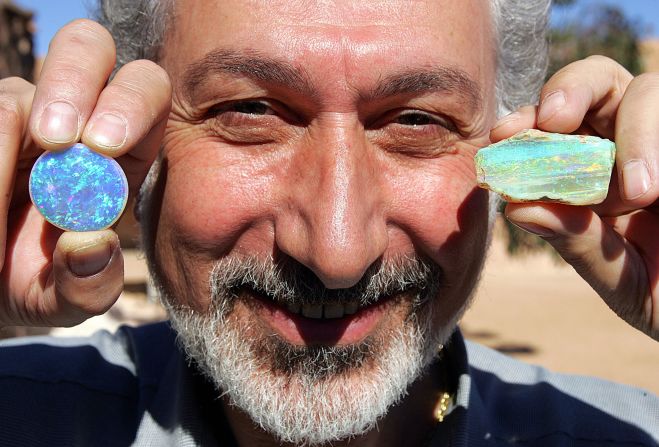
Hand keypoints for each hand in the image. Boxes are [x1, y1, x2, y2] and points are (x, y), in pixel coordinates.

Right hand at [0, 20, 170, 327]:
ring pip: (18, 88)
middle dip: (74, 84)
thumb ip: (89, 284)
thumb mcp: (66, 297)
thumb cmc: (38, 281)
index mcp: (122, 151)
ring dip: (5, 144)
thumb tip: (91, 245)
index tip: (101, 146)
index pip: (146, 93)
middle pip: (90, 49)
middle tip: (54, 140)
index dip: (131, 104)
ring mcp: (21, 111)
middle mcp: (76, 117)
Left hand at [490, 55, 657, 340]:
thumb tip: (516, 208)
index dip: (528, 119)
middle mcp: (631, 145)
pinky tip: (657, 191)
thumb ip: (576, 242)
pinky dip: (658, 141)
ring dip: (635, 134)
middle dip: (571, 90)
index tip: (503, 134)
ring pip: (648, 92)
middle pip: (599, 82)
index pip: (556, 124)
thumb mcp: (619, 277)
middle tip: (555, 120)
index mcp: (596, 171)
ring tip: (639, 195)